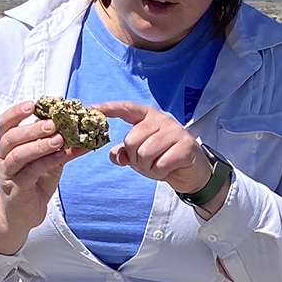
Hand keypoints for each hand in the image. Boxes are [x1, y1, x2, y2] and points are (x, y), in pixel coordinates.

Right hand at [0, 100, 89, 253]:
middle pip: (11, 137)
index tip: (33, 104)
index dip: (17, 112)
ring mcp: (8, 173)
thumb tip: (82, 130)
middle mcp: (3, 157)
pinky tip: (61, 156)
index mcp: (7, 145)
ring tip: (59, 139)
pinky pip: (31, 172)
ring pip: (18, 154)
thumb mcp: (46, 160)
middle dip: (32, 128)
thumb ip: (58, 146)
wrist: (22, 214)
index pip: (6, 123)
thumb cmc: (33, 182)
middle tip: (52, 123)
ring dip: (39, 145)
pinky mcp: (17, 189)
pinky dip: (47, 162)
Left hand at [93, 101, 213, 195]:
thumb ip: (124, 152)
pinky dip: (160, 172)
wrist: (191, 171)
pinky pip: (160, 164)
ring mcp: (175, 131)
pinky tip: (168, 168)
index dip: (108, 108)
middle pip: (131, 140)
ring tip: (158, 164)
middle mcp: (161, 119)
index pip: (126, 109)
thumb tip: (114, 155)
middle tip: (147, 161)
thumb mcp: (138, 155)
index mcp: (147, 116)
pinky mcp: (186, 146)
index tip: (91, 109)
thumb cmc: (162, 158)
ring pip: (144, 153)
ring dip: (148, 167)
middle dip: (135, 158)